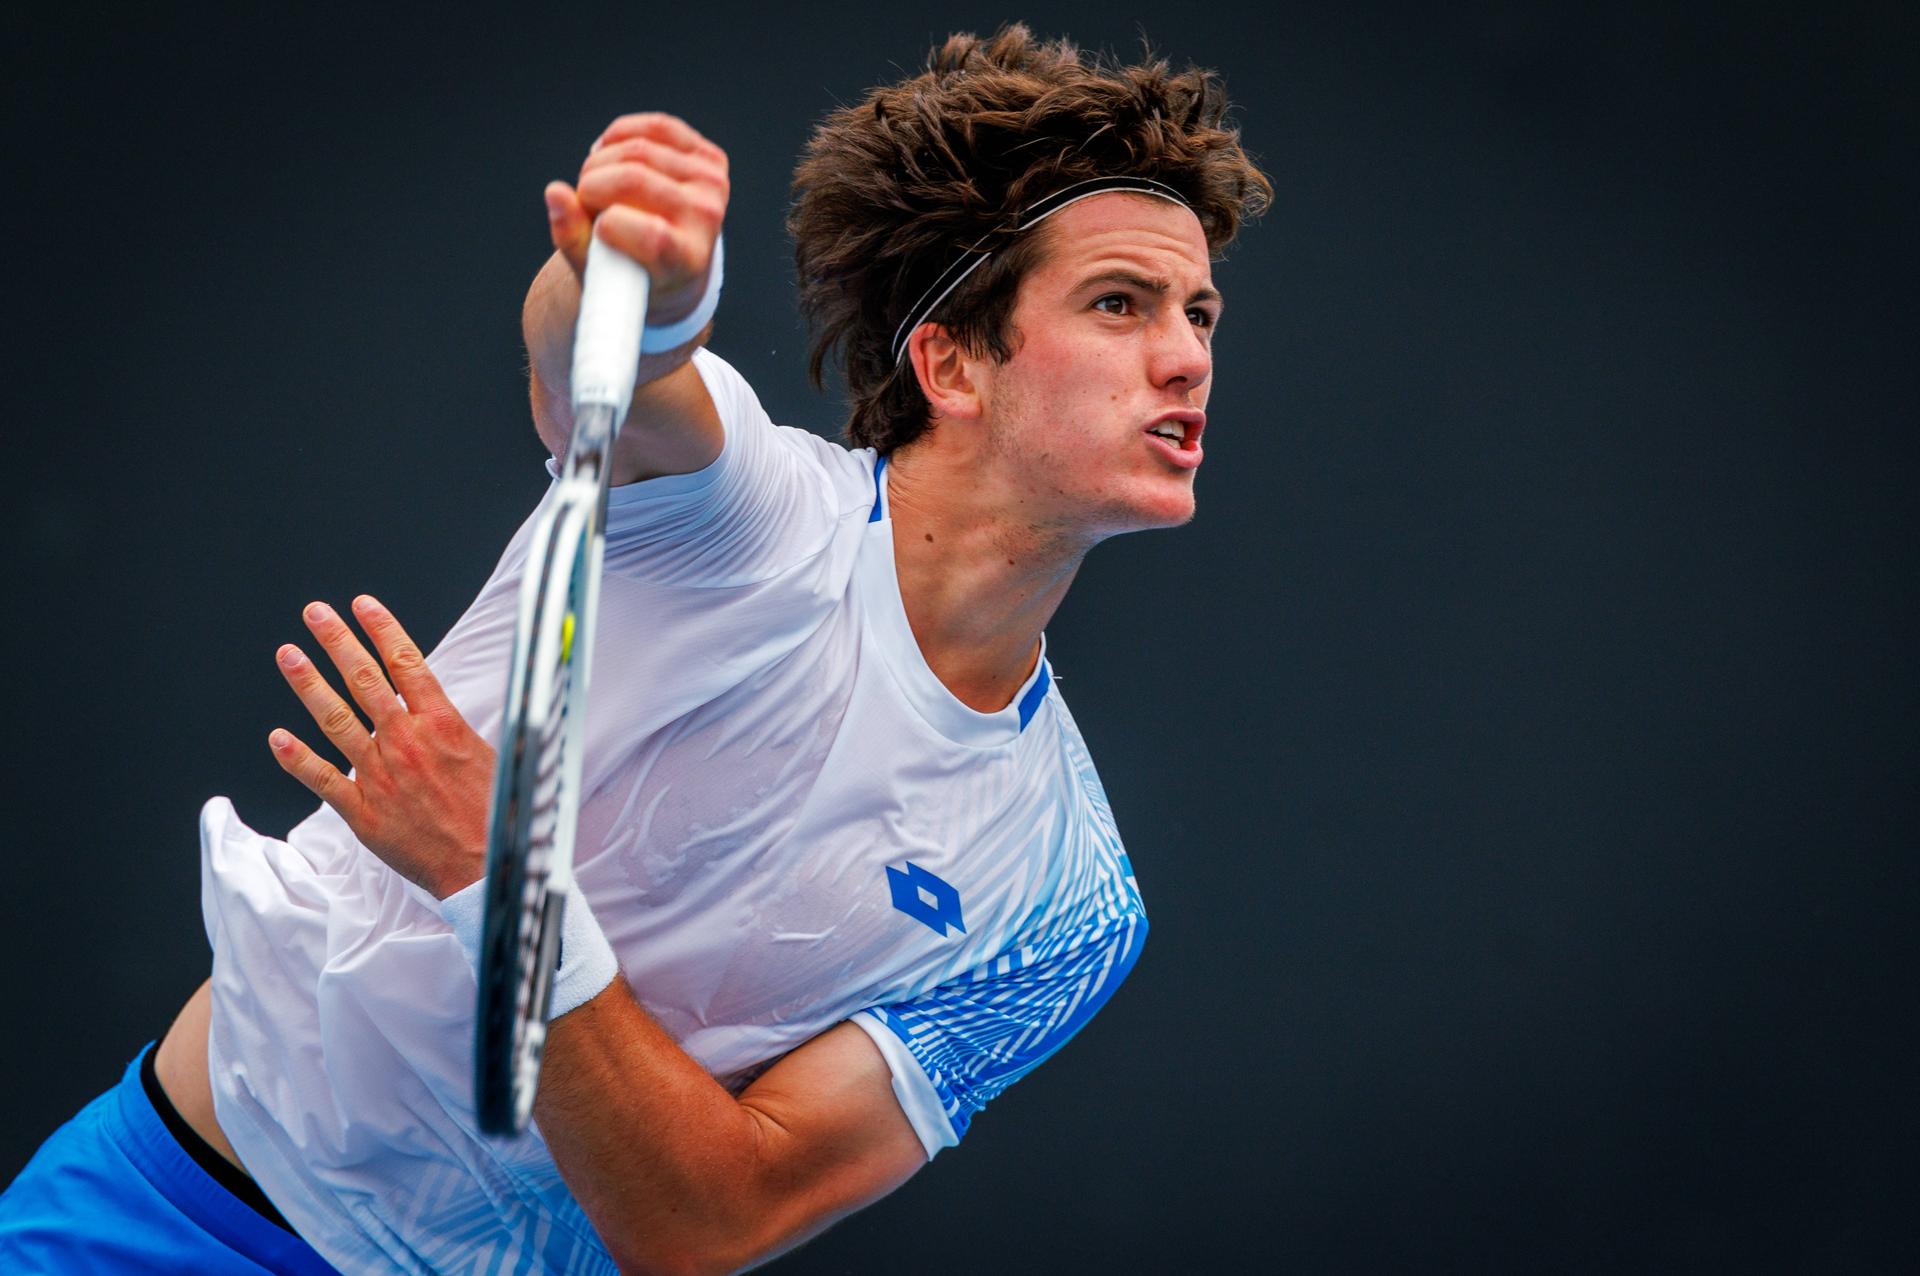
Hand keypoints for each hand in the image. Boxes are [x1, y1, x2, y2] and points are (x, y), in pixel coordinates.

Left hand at [268, 595, 493, 899]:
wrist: (487, 863)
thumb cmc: (496, 811)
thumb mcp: (492, 753)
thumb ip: (455, 727)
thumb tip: (440, 704)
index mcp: (441, 724)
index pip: (407, 662)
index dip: (382, 629)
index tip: (363, 604)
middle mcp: (406, 741)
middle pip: (364, 679)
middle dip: (337, 641)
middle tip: (315, 613)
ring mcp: (380, 774)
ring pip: (336, 719)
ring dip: (309, 684)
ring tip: (288, 655)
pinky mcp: (363, 811)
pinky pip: (323, 779)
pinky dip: (297, 759)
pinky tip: (277, 738)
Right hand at [544, 112, 728, 327]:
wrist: (672, 264)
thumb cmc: (628, 271)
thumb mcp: (595, 270)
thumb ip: (571, 237)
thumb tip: (555, 192)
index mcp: (685, 261)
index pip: (653, 235)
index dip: (611, 224)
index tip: (597, 227)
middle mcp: (707, 221)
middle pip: (634, 180)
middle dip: (592, 184)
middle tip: (586, 200)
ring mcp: (713, 186)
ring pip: (639, 149)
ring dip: (601, 162)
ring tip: (599, 185)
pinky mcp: (712, 159)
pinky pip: (657, 127)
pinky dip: (620, 136)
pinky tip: (608, 153)